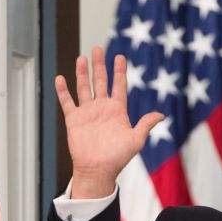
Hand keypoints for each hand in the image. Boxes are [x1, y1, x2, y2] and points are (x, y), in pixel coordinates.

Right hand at [55, 46, 163, 198]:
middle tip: (97, 49)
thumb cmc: (118, 158)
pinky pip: (67, 102)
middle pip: (100, 81)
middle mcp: (102, 108)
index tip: (119, 56)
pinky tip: (60, 79)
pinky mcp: (74, 120)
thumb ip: (146, 124)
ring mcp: (87, 113)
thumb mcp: (136, 140)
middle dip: (99, 65)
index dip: (119, 71)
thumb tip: (161, 115)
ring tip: (82, 58)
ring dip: (82, 73)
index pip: (118, 85)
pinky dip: (63, 91)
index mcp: (117, 110)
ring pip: (84, 87)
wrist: (98, 171)